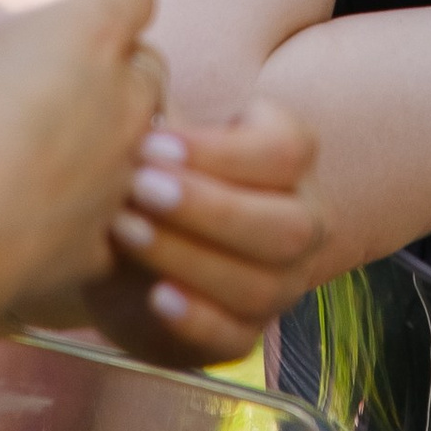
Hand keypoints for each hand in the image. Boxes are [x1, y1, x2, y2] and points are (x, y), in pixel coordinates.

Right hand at [0, 0, 164, 329]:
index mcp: (92, 37)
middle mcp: (124, 100)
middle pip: (149, 64)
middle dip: (119, 63)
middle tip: (73, 73)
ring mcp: (121, 172)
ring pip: (145, 142)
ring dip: (114, 137)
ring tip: (66, 145)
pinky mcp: (104, 236)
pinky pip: (115, 218)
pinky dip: (94, 212)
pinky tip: (57, 214)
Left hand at [80, 97, 324, 368]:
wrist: (128, 252)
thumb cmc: (152, 177)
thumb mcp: (160, 146)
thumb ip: (160, 125)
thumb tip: (132, 91)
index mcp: (294, 165)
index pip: (288, 152)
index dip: (221, 150)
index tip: (153, 143)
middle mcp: (303, 226)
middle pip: (285, 224)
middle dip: (208, 207)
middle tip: (139, 187)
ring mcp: (280, 288)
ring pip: (259, 283)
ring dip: (190, 257)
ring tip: (127, 231)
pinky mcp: (242, 338)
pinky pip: (234, 338)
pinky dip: (197, 318)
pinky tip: (156, 296)